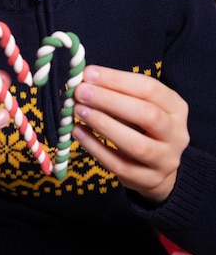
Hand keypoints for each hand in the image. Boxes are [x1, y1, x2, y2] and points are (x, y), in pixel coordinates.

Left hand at [72, 65, 189, 202]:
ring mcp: (165, 160)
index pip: (150, 88)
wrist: (158, 165)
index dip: (117, 80)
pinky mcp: (149, 180)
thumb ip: (117, 92)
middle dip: (110, 101)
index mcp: (176, 107)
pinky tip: (78, 132)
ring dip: (104, 125)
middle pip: (147, 115)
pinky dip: (96, 148)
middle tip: (81, 92)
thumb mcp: (139, 103)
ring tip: (78, 110)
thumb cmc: (142, 124)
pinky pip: (119, 165)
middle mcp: (176, 134)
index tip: (88, 74)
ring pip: (137, 145)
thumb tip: (83, 79)